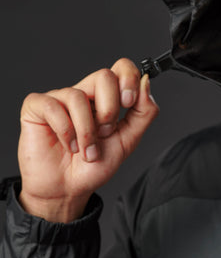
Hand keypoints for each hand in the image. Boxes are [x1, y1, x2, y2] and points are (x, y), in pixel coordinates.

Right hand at [18, 58, 158, 221]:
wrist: (68, 189)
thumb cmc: (93, 166)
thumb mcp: (127, 141)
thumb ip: (143, 113)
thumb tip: (146, 82)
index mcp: (105, 98)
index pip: (120, 68)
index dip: (128, 78)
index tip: (129, 102)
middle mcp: (83, 94)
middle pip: (103, 75)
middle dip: (109, 109)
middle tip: (105, 132)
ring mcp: (59, 99)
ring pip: (78, 96)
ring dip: (86, 131)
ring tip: (85, 150)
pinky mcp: (37, 107)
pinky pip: (53, 106)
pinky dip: (65, 130)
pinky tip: (68, 145)